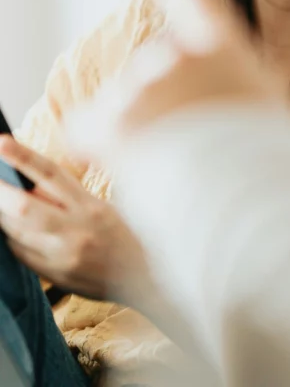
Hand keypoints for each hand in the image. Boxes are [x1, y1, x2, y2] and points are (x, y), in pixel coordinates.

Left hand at [0, 135, 150, 302]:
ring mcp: (62, 256)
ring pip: (16, 233)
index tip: (1, 143)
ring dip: (1, 216)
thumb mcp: (103, 207)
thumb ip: (68, 197)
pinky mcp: (53, 275)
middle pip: (25, 208)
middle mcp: (75, 230)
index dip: (23, 158)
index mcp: (91, 206)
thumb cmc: (125, 235)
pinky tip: (12, 230)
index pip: (51, 176)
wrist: (143, 278)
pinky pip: (20, 254)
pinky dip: (11, 239)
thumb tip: (30, 184)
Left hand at [72, 0, 285, 152]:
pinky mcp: (111, 122)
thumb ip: (238, 80)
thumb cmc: (266, 153)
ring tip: (172, 160)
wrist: (244, 191)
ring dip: (140, 123)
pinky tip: (122, 160)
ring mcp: (141, 86)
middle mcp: (178, 54)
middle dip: (165, 94)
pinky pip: (88, 126)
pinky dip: (98, 141)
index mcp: (222, 45)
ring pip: (126, 99)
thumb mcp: (270, 103)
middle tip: (193, 136)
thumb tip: (218, 81)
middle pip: (158, 66)